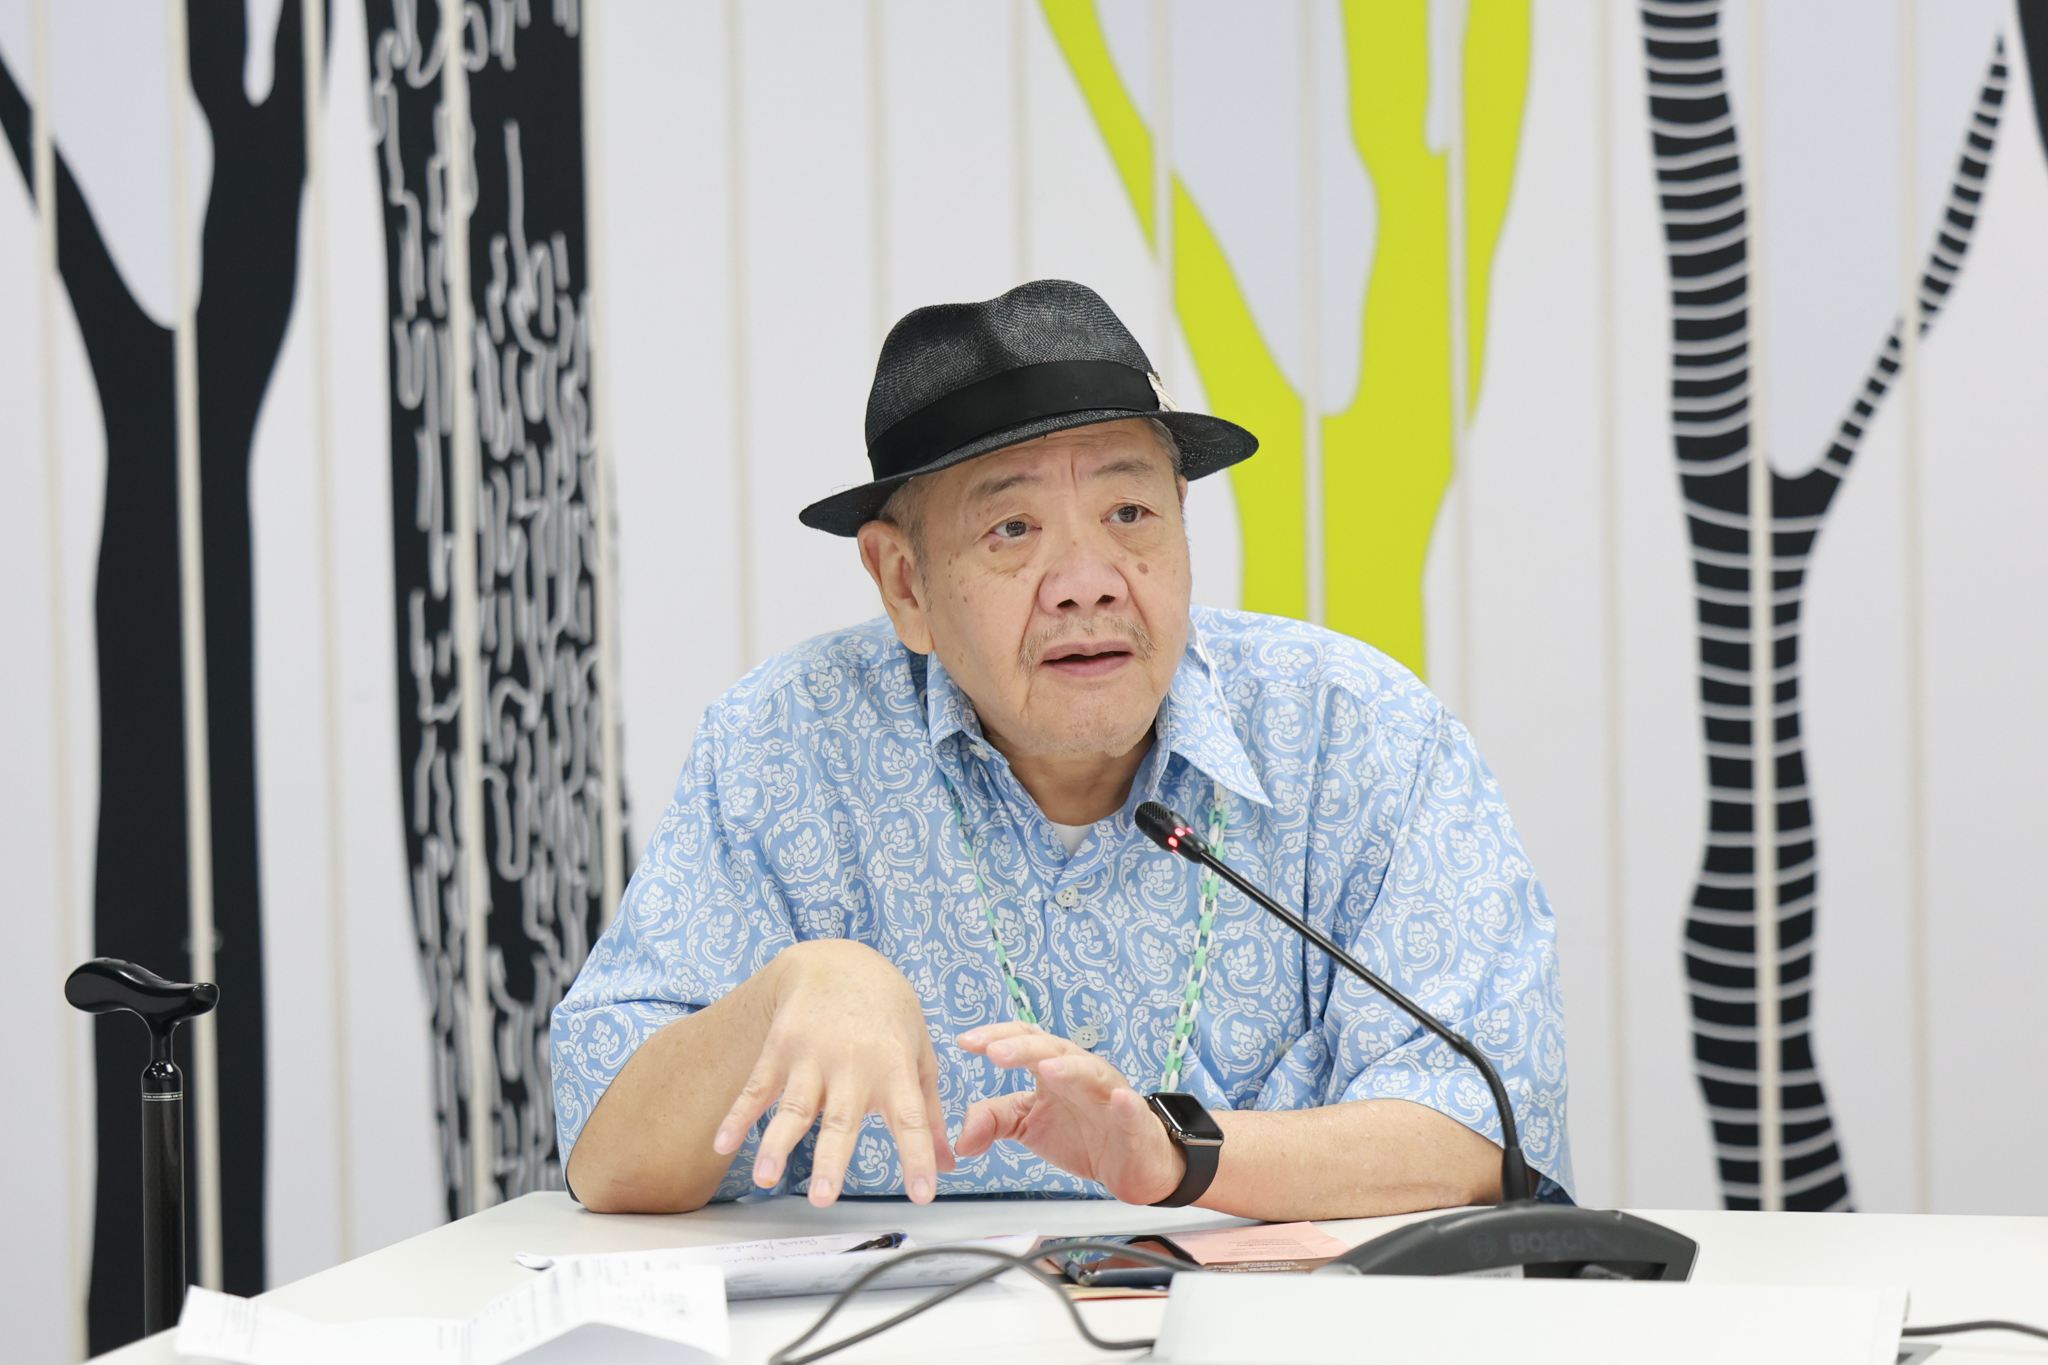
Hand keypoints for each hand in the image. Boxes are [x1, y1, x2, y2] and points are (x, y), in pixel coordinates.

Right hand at [713, 940, 956, 1205]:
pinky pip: (756, 1087)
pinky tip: (724, 1144)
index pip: (910, 1118)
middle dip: (831, 1159)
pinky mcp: (780, 1049)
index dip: (918, 1156)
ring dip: (777, 1143)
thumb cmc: (887, 1015)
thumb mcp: (918, 1054)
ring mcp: (812, 1056)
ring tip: (765, 1177)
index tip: (923, 1194)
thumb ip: (929, 1113)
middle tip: (824, 1198)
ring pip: (794, 1106)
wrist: (837, 963)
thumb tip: (950, 1163)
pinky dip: (738, 1116)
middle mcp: (853, 1064)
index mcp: (895, 1068)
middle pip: (842, 1119)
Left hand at [953, 1022, 1186, 1205]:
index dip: (996, 1036)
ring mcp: (1110, 1094)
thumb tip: (960, 1140)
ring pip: (1090, 1072)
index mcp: (1054, 1068)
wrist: (1129, 1166)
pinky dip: (1125, 1103)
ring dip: (1069, 1069)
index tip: (965, 1042)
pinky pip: (1131, 1109)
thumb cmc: (1081, 1135)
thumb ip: (993, 1121)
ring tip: (1046, 1069)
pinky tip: (1119, 1099)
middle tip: (994, 1052)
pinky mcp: (1134, 1122)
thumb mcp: (1028, 1125)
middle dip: (1023, 1049)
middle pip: (1052, 1049)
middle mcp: (1081, 1072)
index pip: (1025, 1040)